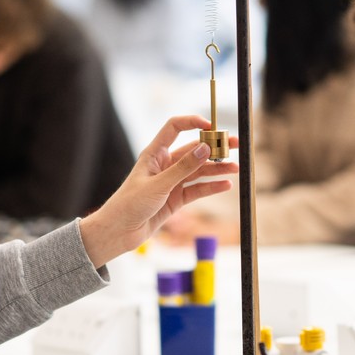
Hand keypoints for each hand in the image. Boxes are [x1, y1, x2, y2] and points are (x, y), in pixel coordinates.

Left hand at [79, 115, 237, 267]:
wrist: (119, 231)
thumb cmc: (129, 204)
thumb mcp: (158, 185)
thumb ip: (183, 168)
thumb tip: (205, 149)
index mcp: (154, 154)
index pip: (174, 128)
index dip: (192, 123)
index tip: (211, 126)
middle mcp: (164, 165)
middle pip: (193, 150)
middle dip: (214, 147)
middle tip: (235, 145)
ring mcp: (171, 182)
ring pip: (199, 171)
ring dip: (216, 169)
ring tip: (235, 168)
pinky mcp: (176, 199)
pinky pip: (197, 189)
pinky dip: (211, 187)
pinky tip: (225, 185)